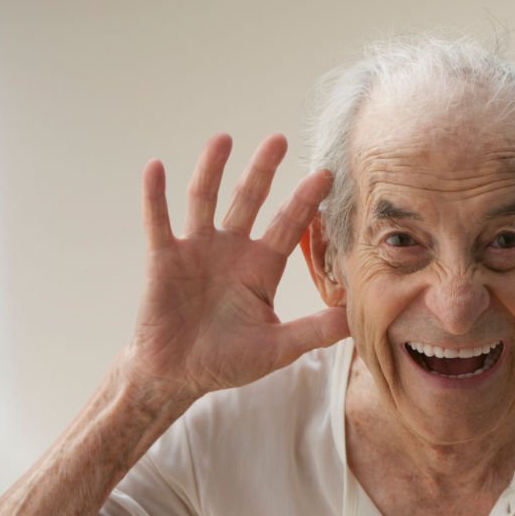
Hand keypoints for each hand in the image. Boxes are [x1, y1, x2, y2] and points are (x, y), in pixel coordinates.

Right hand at [124, 133, 348, 400]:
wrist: (177, 376)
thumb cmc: (228, 361)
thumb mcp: (279, 348)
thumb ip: (316, 331)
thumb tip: (359, 320)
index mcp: (261, 268)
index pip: (289, 226)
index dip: (306, 201)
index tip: (326, 175)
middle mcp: (231, 251)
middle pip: (250, 201)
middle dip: (264, 171)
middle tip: (279, 140)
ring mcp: (197, 251)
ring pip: (205, 200)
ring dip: (212, 169)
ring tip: (224, 139)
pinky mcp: (163, 259)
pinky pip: (158, 221)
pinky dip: (155, 195)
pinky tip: (156, 167)